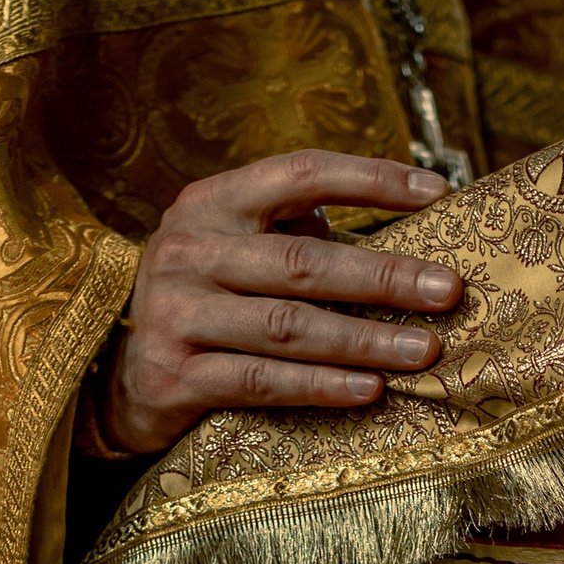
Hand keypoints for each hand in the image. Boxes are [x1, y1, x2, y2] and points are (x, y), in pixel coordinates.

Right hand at [103, 149, 463, 455]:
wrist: (116, 377)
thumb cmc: (205, 305)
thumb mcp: (235, 251)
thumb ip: (295, 236)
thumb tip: (396, 240)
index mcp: (213, 203)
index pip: (300, 173)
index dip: (371, 179)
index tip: (437, 192)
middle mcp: (190, 249)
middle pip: (304, 261)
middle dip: (385, 277)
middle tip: (448, 291)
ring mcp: (177, 313)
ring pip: (288, 327)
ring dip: (365, 339)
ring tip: (424, 351)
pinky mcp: (175, 376)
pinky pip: (262, 381)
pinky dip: (321, 386)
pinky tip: (370, 390)